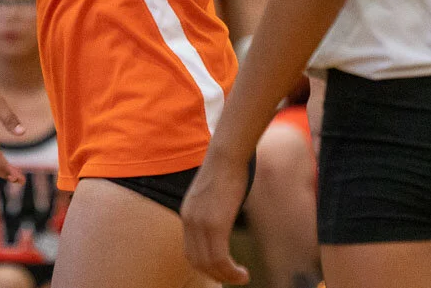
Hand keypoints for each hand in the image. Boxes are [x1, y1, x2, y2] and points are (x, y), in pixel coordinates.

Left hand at [181, 152, 252, 283]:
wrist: (226, 155)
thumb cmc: (225, 170)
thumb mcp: (212, 194)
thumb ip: (212, 211)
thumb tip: (223, 219)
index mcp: (187, 214)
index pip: (190, 251)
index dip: (205, 265)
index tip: (222, 269)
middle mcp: (189, 221)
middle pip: (197, 261)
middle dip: (216, 274)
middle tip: (233, 277)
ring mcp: (200, 224)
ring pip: (209, 263)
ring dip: (226, 276)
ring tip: (242, 278)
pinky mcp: (215, 224)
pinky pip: (220, 258)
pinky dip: (231, 271)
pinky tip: (243, 273)